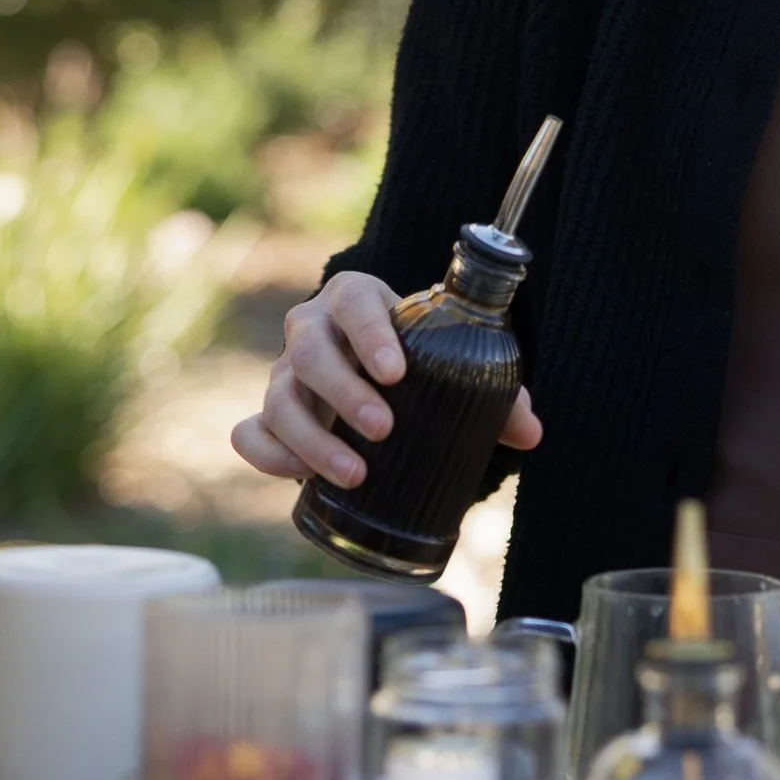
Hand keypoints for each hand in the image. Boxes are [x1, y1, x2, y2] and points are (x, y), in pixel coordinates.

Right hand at [230, 270, 544, 492]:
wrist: (381, 375)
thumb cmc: (419, 361)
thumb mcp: (452, 365)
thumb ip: (495, 394)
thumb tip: (530, 432)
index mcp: (356, 300)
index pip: (354, 301)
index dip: (370, 332)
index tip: (396, 371)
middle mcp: (312, 330)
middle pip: (308, 350)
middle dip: (343, 392)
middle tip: (383, 428)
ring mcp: (285, 374)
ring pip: (278, 397)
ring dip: (311, 438)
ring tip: (355, 474)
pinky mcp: (270, 417)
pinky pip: (249, 432)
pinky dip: (268, 455)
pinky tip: (300, 479)